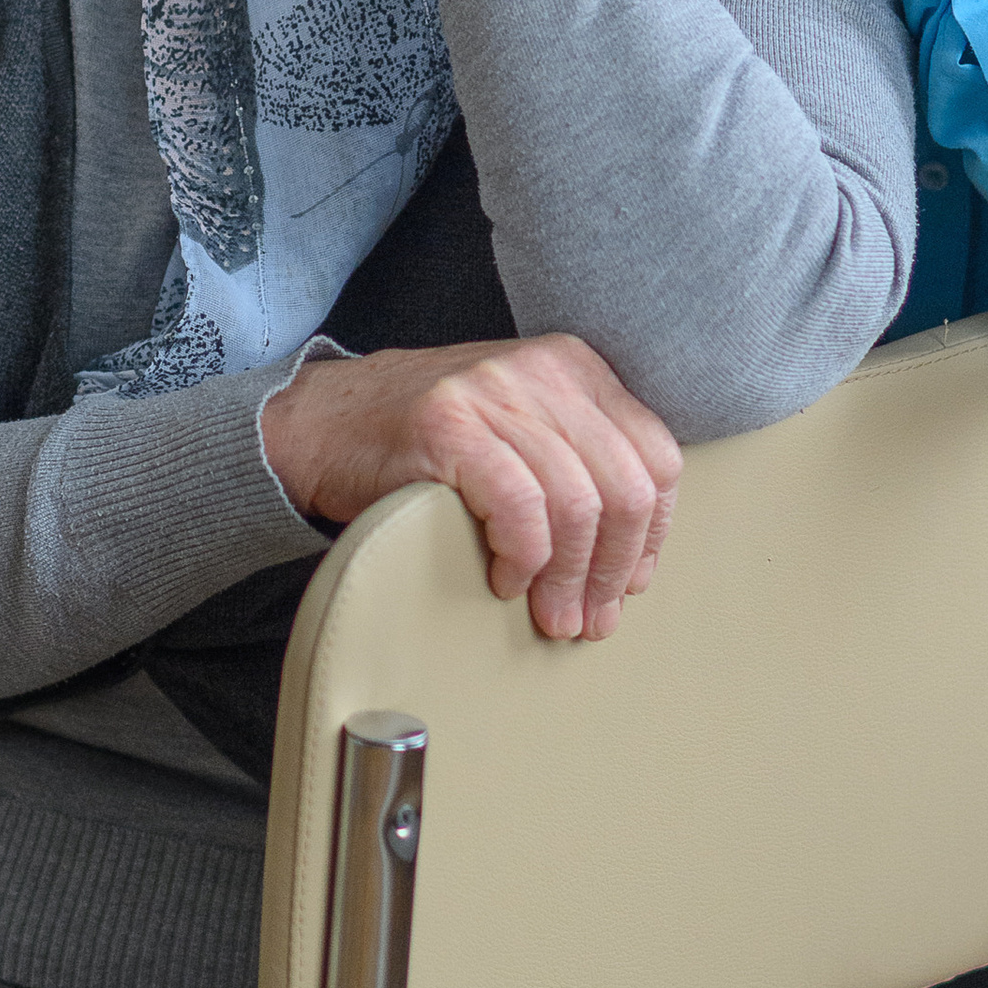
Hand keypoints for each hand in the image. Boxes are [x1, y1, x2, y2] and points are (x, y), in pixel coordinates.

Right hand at [260, 334, 682, 641]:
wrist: (330, 422)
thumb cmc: (433, 442)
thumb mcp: (524, 427)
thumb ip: (581, 461)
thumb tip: (638, 554)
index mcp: (576, 366)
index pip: (657, 456)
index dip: (652, 534)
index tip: (629, 584)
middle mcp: (544, 368)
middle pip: (624, 487)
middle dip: (613, 570)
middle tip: (589, 621)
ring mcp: (496, 391)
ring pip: (577, 505)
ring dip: (569, 579)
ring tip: (552, 616)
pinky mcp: (450, 423)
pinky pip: (520, 507)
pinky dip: (525, 558)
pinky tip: (507, 580)